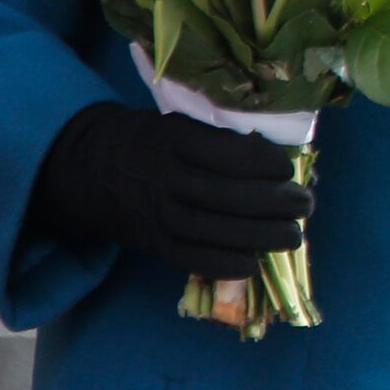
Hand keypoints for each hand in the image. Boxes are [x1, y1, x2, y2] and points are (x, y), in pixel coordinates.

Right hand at [28, 102, 312, 278]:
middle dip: (274, 205)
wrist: (84, 168)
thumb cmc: (144, 140)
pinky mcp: (152, 243)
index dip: (263, 164)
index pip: (227, 156)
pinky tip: (255, 264)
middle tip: (306, 206)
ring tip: (293, 236)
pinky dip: (225, 264)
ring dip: (260, 237)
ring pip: (214, 231)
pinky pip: (191, 258)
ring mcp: (158, 215)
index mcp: (174, 141)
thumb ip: (215, 141)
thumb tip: (267, 157)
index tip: (288, 168)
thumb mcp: (175, 125)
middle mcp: (166, 180)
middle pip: (228, 197)